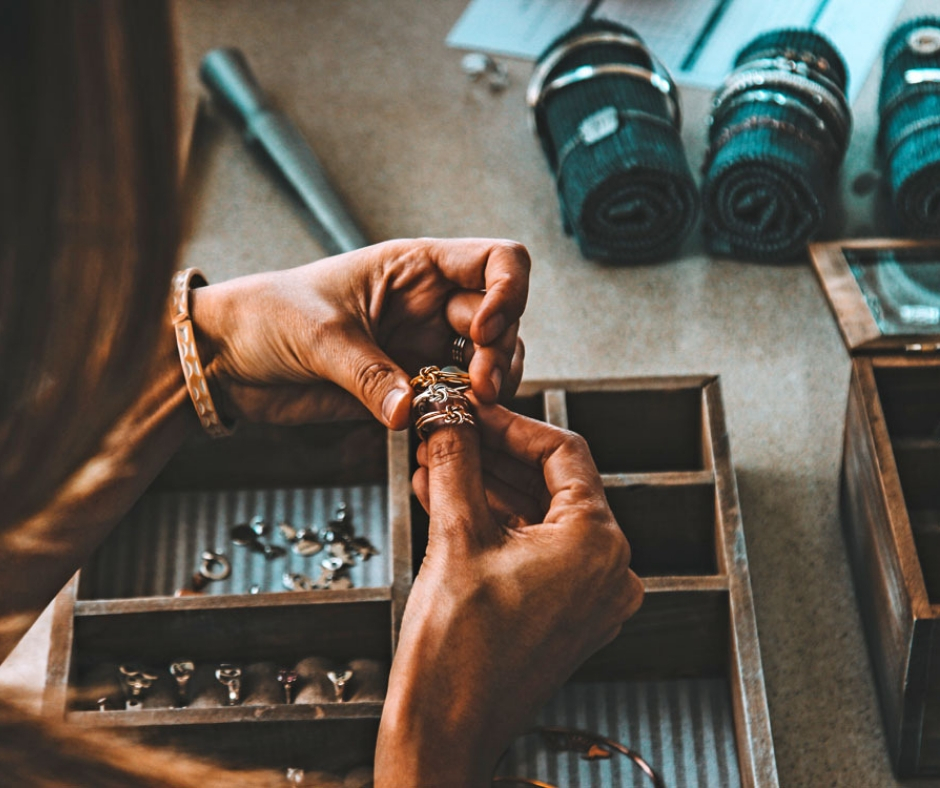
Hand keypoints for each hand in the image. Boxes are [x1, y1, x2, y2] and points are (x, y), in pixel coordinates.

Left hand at [190, 238, 528, 428]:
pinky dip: (467, 413)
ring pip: (491, 362)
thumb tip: (409, 410)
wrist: (229, 359)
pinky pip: (458, 399)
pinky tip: (451, 422)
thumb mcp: (318, 335)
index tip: (484, 330)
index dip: (508, 292)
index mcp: (415, 268)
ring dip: (492, 384)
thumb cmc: (265, 317)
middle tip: (476, 387)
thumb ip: (367, 373)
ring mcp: (424, 346)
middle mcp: (430, 304)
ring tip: (467, 406)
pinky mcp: (411, 387)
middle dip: (499, 352)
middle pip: (503, 318)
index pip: (496, 261)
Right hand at [374, 404, 643, 787]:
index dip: (511, 424)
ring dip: (488, 489)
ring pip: (540, 518)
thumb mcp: (455, 538)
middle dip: (493, 456)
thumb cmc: (455, 652)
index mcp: (597, 545)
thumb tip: (448, 417)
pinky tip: (448, 501)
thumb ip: (456, 464)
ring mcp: (591, 597)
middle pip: (551, 485)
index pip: (563, 454)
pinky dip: (497, 526)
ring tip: (434, 464)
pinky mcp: (568, 615)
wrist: (444, 735)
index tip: (470, 410)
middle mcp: (609, 570)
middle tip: (446, 433)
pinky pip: (536, 552)